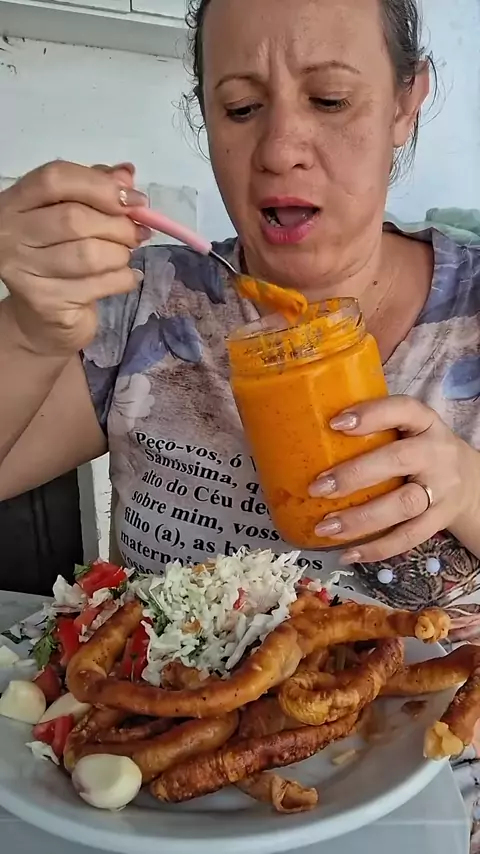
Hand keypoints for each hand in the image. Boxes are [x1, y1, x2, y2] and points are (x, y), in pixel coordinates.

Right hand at [0, 160, 149, 355]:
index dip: (100, 186)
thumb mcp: (73, 216)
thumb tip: (126, 174)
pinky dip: (123, 280)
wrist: (42, 320)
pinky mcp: (46, 302)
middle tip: (137, 234)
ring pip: (89, 254)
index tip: (134, 200)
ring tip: (124, 257)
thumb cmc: (58, 259)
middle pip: (75, 218)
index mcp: (16, 202)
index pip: (55, 179)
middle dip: (118, 226)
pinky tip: (124, 278)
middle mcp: (11, 233)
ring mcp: (25, 270)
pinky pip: (99, 285)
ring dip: (120, 255)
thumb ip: (96, 190)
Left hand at [309, 395, 479, 563]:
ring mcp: (441, 489)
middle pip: (398, 461)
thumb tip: (308, 431)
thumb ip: (375, 428)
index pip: (403, 409)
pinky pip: (409, 538)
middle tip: (317, 487)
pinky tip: (348, 553)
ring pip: (403, 505)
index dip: (372, 415)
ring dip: (361, 518)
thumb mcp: (408, 429)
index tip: (335, 423)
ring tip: (325, 527)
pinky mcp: (440, 520)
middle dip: (354, 475)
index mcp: (424, 422)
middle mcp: (436, 453)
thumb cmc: (420, 450)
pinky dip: (377, 548)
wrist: (470, 481)